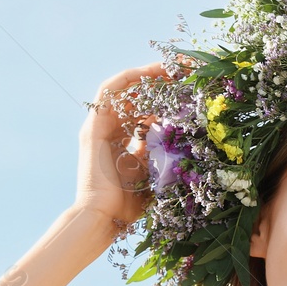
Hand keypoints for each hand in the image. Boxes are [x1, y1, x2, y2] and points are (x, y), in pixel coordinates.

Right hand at [75, 60, 189, 226]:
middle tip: (188, 72)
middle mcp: (111, 131)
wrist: (104, 218)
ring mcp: (100, 127)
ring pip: (125, 89)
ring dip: (149, 75)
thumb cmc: (130, 206)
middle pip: (138, 97)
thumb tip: (191, 141)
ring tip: (174, 66)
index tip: (193, 90)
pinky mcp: (93, 126)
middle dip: (162, 82)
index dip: (169, 99)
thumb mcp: (156, 175)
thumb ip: (166, 156)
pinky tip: (151, 71)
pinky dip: (129, 78)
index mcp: (125, 143)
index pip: (148, 112)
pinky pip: (109, 91)